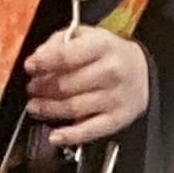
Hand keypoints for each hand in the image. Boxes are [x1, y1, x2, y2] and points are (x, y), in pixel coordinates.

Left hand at [25, 25, 149, 150]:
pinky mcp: (116, 118)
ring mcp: (114, 98)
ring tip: (36, 106)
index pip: (66, 56)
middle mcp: (110, 72)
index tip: (30, 67)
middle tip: (32, 88)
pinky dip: (70, 135)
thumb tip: (39, 58)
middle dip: (42, 88)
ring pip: (73, 107)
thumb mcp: (88, 35)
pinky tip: (55, 136)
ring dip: (48, 109)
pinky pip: (89, 130)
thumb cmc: (111, 55)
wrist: (143, 73)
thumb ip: (61, 42)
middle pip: (66, 84)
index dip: (44, 63)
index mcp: (102, 46)